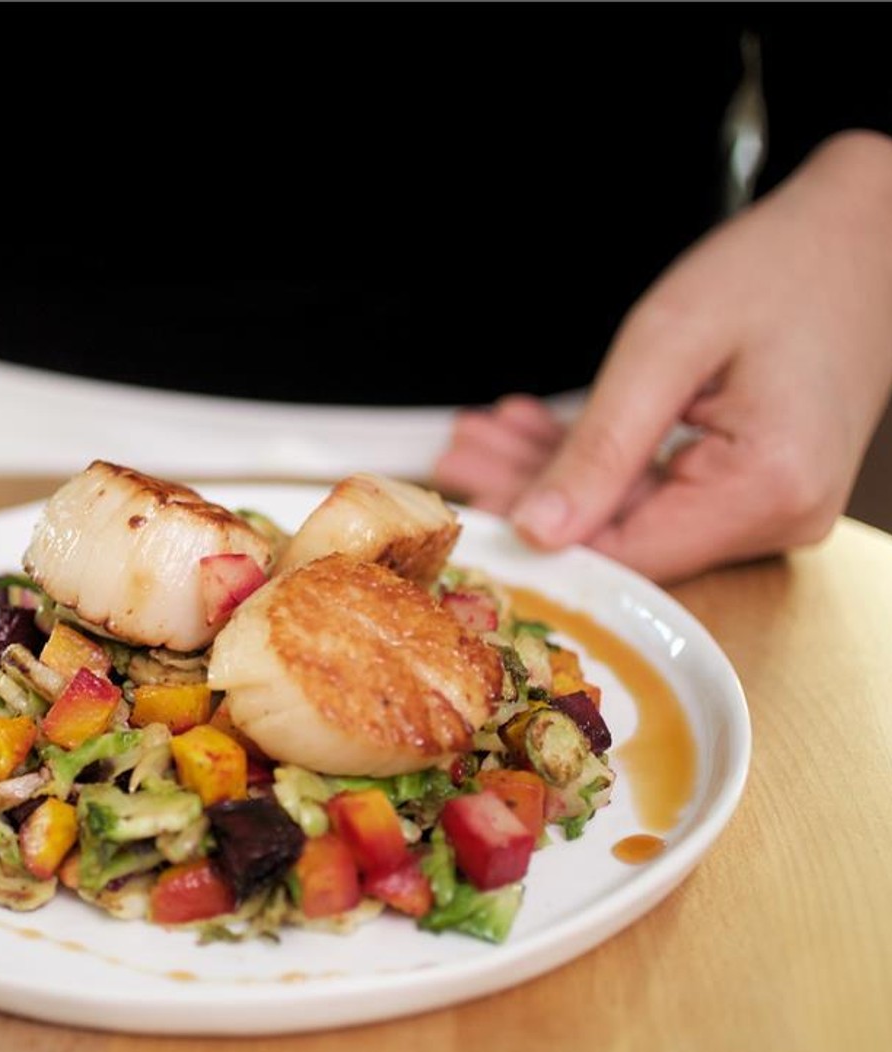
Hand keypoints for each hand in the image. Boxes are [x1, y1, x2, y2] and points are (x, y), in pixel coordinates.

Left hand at [433, 130, 891, 583]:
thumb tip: (539, 527)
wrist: (863, 236)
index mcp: (766, 486)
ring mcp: (769, 506)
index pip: (626, 554)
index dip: (539, 539)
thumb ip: (601, 445)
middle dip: (532, 494)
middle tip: (461, 457)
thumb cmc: (784, 267)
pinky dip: (599, 461)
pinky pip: (658, 490)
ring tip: (485, 438)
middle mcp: (777, 514)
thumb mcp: (668, 344)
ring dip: (556, 473)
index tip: (471, 504)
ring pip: (632, 514)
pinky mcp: (754, 487)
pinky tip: (538, 434)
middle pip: (624, 537)